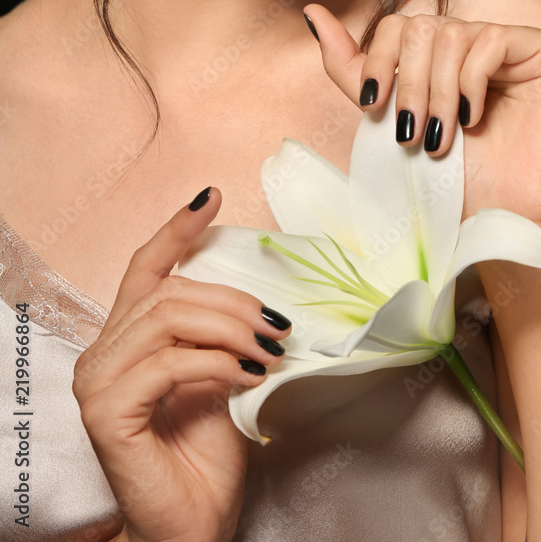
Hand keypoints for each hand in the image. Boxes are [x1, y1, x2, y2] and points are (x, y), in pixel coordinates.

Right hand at [72, 188, 291, 541]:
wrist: (194, 524)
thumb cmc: (207, 455)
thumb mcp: (222, 374)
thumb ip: (221, 333)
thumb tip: (261, 299)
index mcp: (126, 338)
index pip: (146, 267)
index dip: (177, 228)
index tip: (212, 197)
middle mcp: (102, 352)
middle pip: (170, 291)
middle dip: (232, 301)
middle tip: (277, 324)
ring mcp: (98, 380)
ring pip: (170, 317)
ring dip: (231, 328)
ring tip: (269, 350)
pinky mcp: (106, 410)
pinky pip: (170, 362)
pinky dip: (217, 362)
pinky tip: (247, 376)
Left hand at [303, 4, 540, 226]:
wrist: (503, 218)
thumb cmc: (453, 180)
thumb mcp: (388, 118)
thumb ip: (352, 67)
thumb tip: (312, 13)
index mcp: (444, 54)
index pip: (400, 25)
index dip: (379, 60)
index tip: (371, 106)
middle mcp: (480, 41)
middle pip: (423, 26)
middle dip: (408, 85)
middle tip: (410, 134)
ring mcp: (517, 44)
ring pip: (453, 35)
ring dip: (437, 93)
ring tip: (441, 139)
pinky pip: (492, 41)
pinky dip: (471, 83)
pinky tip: (474, 119)